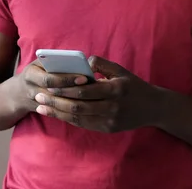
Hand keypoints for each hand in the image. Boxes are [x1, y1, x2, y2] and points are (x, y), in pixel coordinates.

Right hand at [16, 59, 88, 113]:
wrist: (17, 94)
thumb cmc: (36, 72)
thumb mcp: (40, 64)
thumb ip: (54, 62)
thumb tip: (78, 62)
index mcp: (30, 74)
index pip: (49, 78)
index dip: (67, 79)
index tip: (84, 77)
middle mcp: (31, 90)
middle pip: (54, 94)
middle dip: (73, 91)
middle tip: (91, 89)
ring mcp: (35, 103)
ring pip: (57, 106)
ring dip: (74, 102)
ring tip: (91, 98)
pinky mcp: (41, 111)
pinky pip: (57, 113)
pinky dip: (70, 110)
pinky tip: (84, 108)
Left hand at [33, 56, 158, 132]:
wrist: (153, 107)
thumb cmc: (133, 85)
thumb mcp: (120, 70)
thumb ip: (101, 64)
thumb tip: (81, 62)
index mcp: (116, 89)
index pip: (85, 90)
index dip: (65, 88)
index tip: (49, 85)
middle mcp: (112, 107)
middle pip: (78, 106)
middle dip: (56, 101)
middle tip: (38, 96)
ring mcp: (110, 120)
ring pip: (79, 118)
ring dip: (58, 113)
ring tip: (41, 107)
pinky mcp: (108, 129)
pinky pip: (84, 124)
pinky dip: (68, 119)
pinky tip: (56, 114)